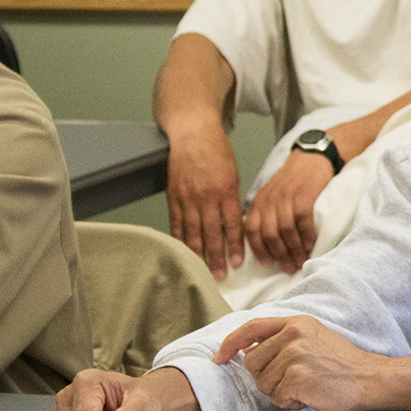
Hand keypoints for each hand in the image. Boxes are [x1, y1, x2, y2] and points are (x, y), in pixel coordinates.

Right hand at [165, 124, 243, 279]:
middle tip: (219, 276)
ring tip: (201, 270)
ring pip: (192, 232)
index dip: (234, 246)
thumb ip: (232, 199)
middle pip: (211, 233)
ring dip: (197, 253)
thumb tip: (234, 224)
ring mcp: (187, 197)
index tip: (237, 263)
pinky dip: (179, 239)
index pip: (232, 225)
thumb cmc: (217, 152)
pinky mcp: (173, 196)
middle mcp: (206, 197)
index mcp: (226, 191)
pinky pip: (176, 222)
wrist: (193, 134)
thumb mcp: (234, 174)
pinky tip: (182, 252)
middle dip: (216, 257)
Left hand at [215, 316, 410, 410]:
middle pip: (253, 363)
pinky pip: (277, 397)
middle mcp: (294, 335)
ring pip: (263, 383)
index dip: (230, 343)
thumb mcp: (314, 338)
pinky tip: (311, 394)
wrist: (371, 379)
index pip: (251, 328)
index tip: (220, 356)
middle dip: (267, 377)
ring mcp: (295, 356)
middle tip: (295, 378)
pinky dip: (291, 402)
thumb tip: (249, 350)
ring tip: (307, 385)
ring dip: (281, 391)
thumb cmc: (345, 365)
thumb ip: (283, 339)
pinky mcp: (297, 377)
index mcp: (297, 323)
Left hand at [243, 150, 333, 272]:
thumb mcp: (272, 194)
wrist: (312, 158)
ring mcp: (287, 197)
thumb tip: (265, 240)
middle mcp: (270, 200)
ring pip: (285, 230)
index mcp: (259, 202)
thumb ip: (266, 213)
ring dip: (294, 249)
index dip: (259, 250)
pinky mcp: (305, 195)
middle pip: (269, 234)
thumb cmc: (294, 179)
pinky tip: (312, 246)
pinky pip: (303, 221)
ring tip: (301, 261)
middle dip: (279, 254)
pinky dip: (307, 236)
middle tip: (289, 267)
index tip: (269, 263)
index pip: (252, 230)